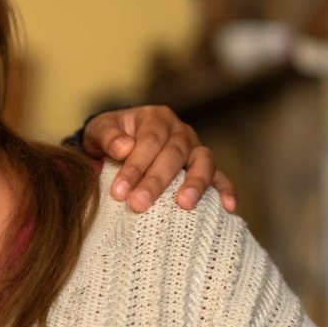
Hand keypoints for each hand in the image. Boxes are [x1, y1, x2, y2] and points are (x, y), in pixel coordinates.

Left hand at [82, 106, 236, 213]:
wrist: (119, 144)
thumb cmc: (109, 139)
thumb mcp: (99, 132)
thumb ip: (107, 137)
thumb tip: (124, 148)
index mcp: (155, 118)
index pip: (149, 141)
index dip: (135, 166)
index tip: (119, 192)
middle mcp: (180, 131)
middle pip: (174, 154)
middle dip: (156, 181)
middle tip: (138, 204)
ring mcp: (196, 149)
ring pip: (204, 162)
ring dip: (195, 183)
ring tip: (183, 204)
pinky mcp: (205, 168)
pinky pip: (220, 177)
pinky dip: (226, 190)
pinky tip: (228, 208)